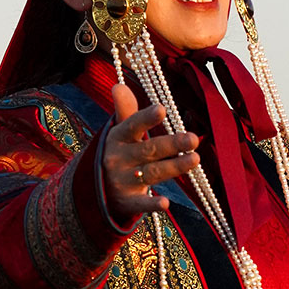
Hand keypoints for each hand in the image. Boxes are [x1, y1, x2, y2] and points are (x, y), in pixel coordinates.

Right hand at [104, 83, 199, 219]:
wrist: (93, 191)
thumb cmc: (117, 154)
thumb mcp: (118, 133)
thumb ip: (124, 110)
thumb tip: (118, 84)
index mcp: (117, 138)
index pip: (132, 126)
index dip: (146, 118)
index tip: (162, 109)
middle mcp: (119, 159)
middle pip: (148, 150)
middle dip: (171, 144)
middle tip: (193, 138)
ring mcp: (123, 181)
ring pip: (152, 173)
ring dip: (173, 167)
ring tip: (195, 160)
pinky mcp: (127, 203)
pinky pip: (141, 204)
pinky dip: (152, 204)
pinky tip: (165, 204)